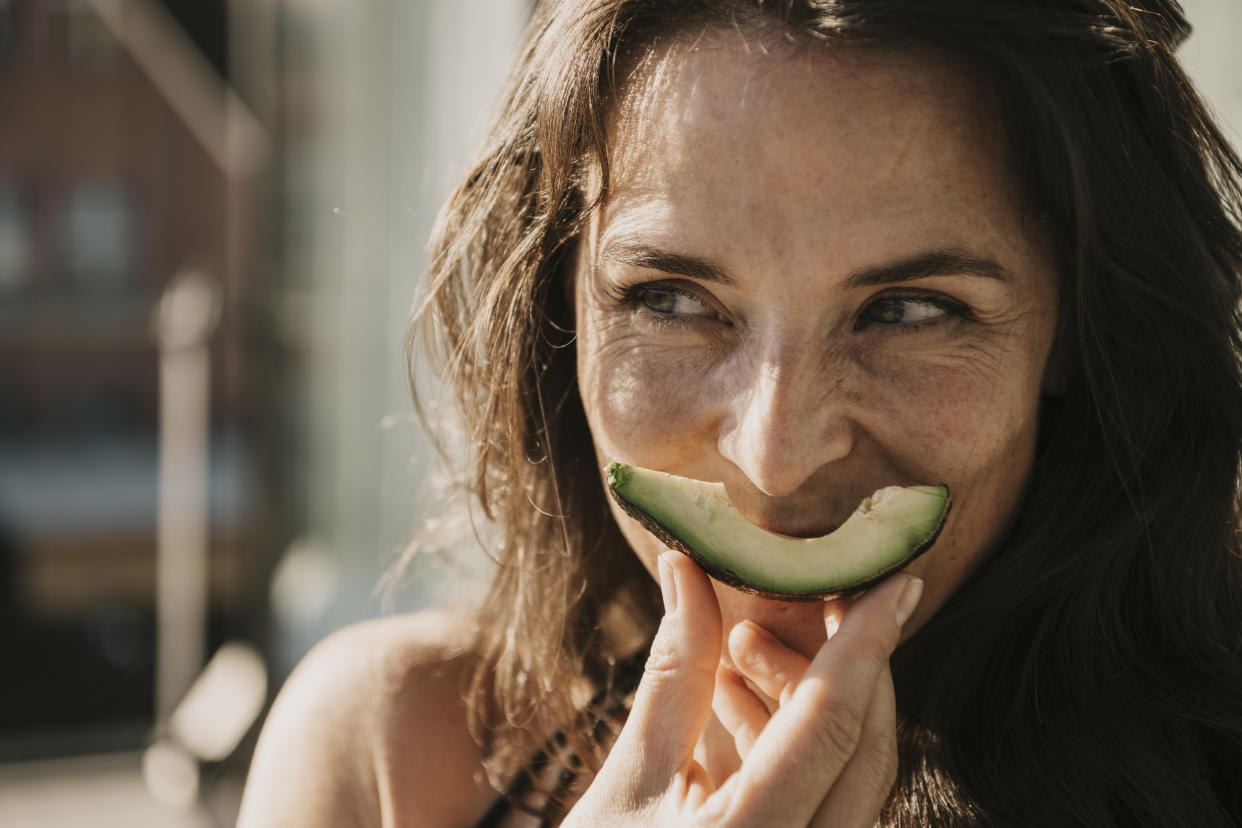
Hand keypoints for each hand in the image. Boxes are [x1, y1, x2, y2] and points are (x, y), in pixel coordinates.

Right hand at [563, 550, 922, 826]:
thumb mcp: (627, 779)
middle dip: (845, 665)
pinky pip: (827, 801)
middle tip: (806, 602)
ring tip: (736, 653)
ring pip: (850, 774)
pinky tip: (739, 705)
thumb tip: (684, 569)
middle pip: (864, 749)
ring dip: (809, 703)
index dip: (866, 642)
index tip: (896, 581)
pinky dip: (796, 747)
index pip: (831, 723)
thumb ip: (672, 673)